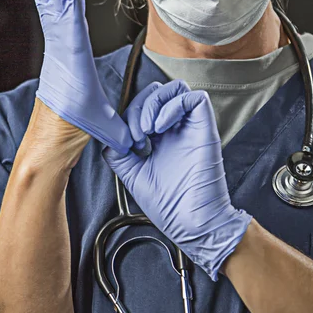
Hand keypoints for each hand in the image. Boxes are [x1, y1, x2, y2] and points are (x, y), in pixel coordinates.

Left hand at [23, 0, 132, 153]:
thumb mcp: (105, 127)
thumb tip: (147, 136)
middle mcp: (60, 40)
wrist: (50, 140)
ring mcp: (57, 38)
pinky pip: (54, 1)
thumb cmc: (75, 128)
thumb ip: (126, 127)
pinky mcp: (58, 40)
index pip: (66, 11)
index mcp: (71, 54)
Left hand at [103, 80, 252, 280]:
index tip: (124, 140)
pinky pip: (195, 98)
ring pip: (177, 88)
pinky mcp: (205, 128)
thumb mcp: (133, 174)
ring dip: (156, 103)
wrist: (192, 224)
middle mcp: (177, 128)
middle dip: (140, 105)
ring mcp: (192, 127)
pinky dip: (173, 106)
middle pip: (159, 91)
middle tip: (135, 134)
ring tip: (148, 130)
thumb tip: (107, 136)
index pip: (146, 105)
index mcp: (162, 137)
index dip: (131, 114)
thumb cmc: (169, 205)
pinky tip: (161, 128)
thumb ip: (119, 154)